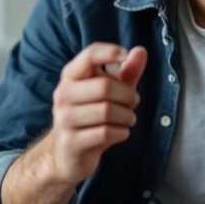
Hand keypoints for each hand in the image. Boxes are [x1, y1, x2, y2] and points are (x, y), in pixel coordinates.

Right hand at [36, 43, 146, 184]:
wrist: (66, 152)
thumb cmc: (92, 114)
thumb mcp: (110, 91)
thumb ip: (126, 72)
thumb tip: (141, 51)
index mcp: (71, 75)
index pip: (90, 55)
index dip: (111, 52)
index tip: (126, 58)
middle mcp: (63, 94)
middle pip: (105, 86)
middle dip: (127, 96)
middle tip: (133, 102)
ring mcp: (64, 118)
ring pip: (107, 111)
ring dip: (127, 116)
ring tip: (128, 119)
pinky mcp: (71, 141)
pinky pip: (106, 133)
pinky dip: (121, 133)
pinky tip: (120, 133)